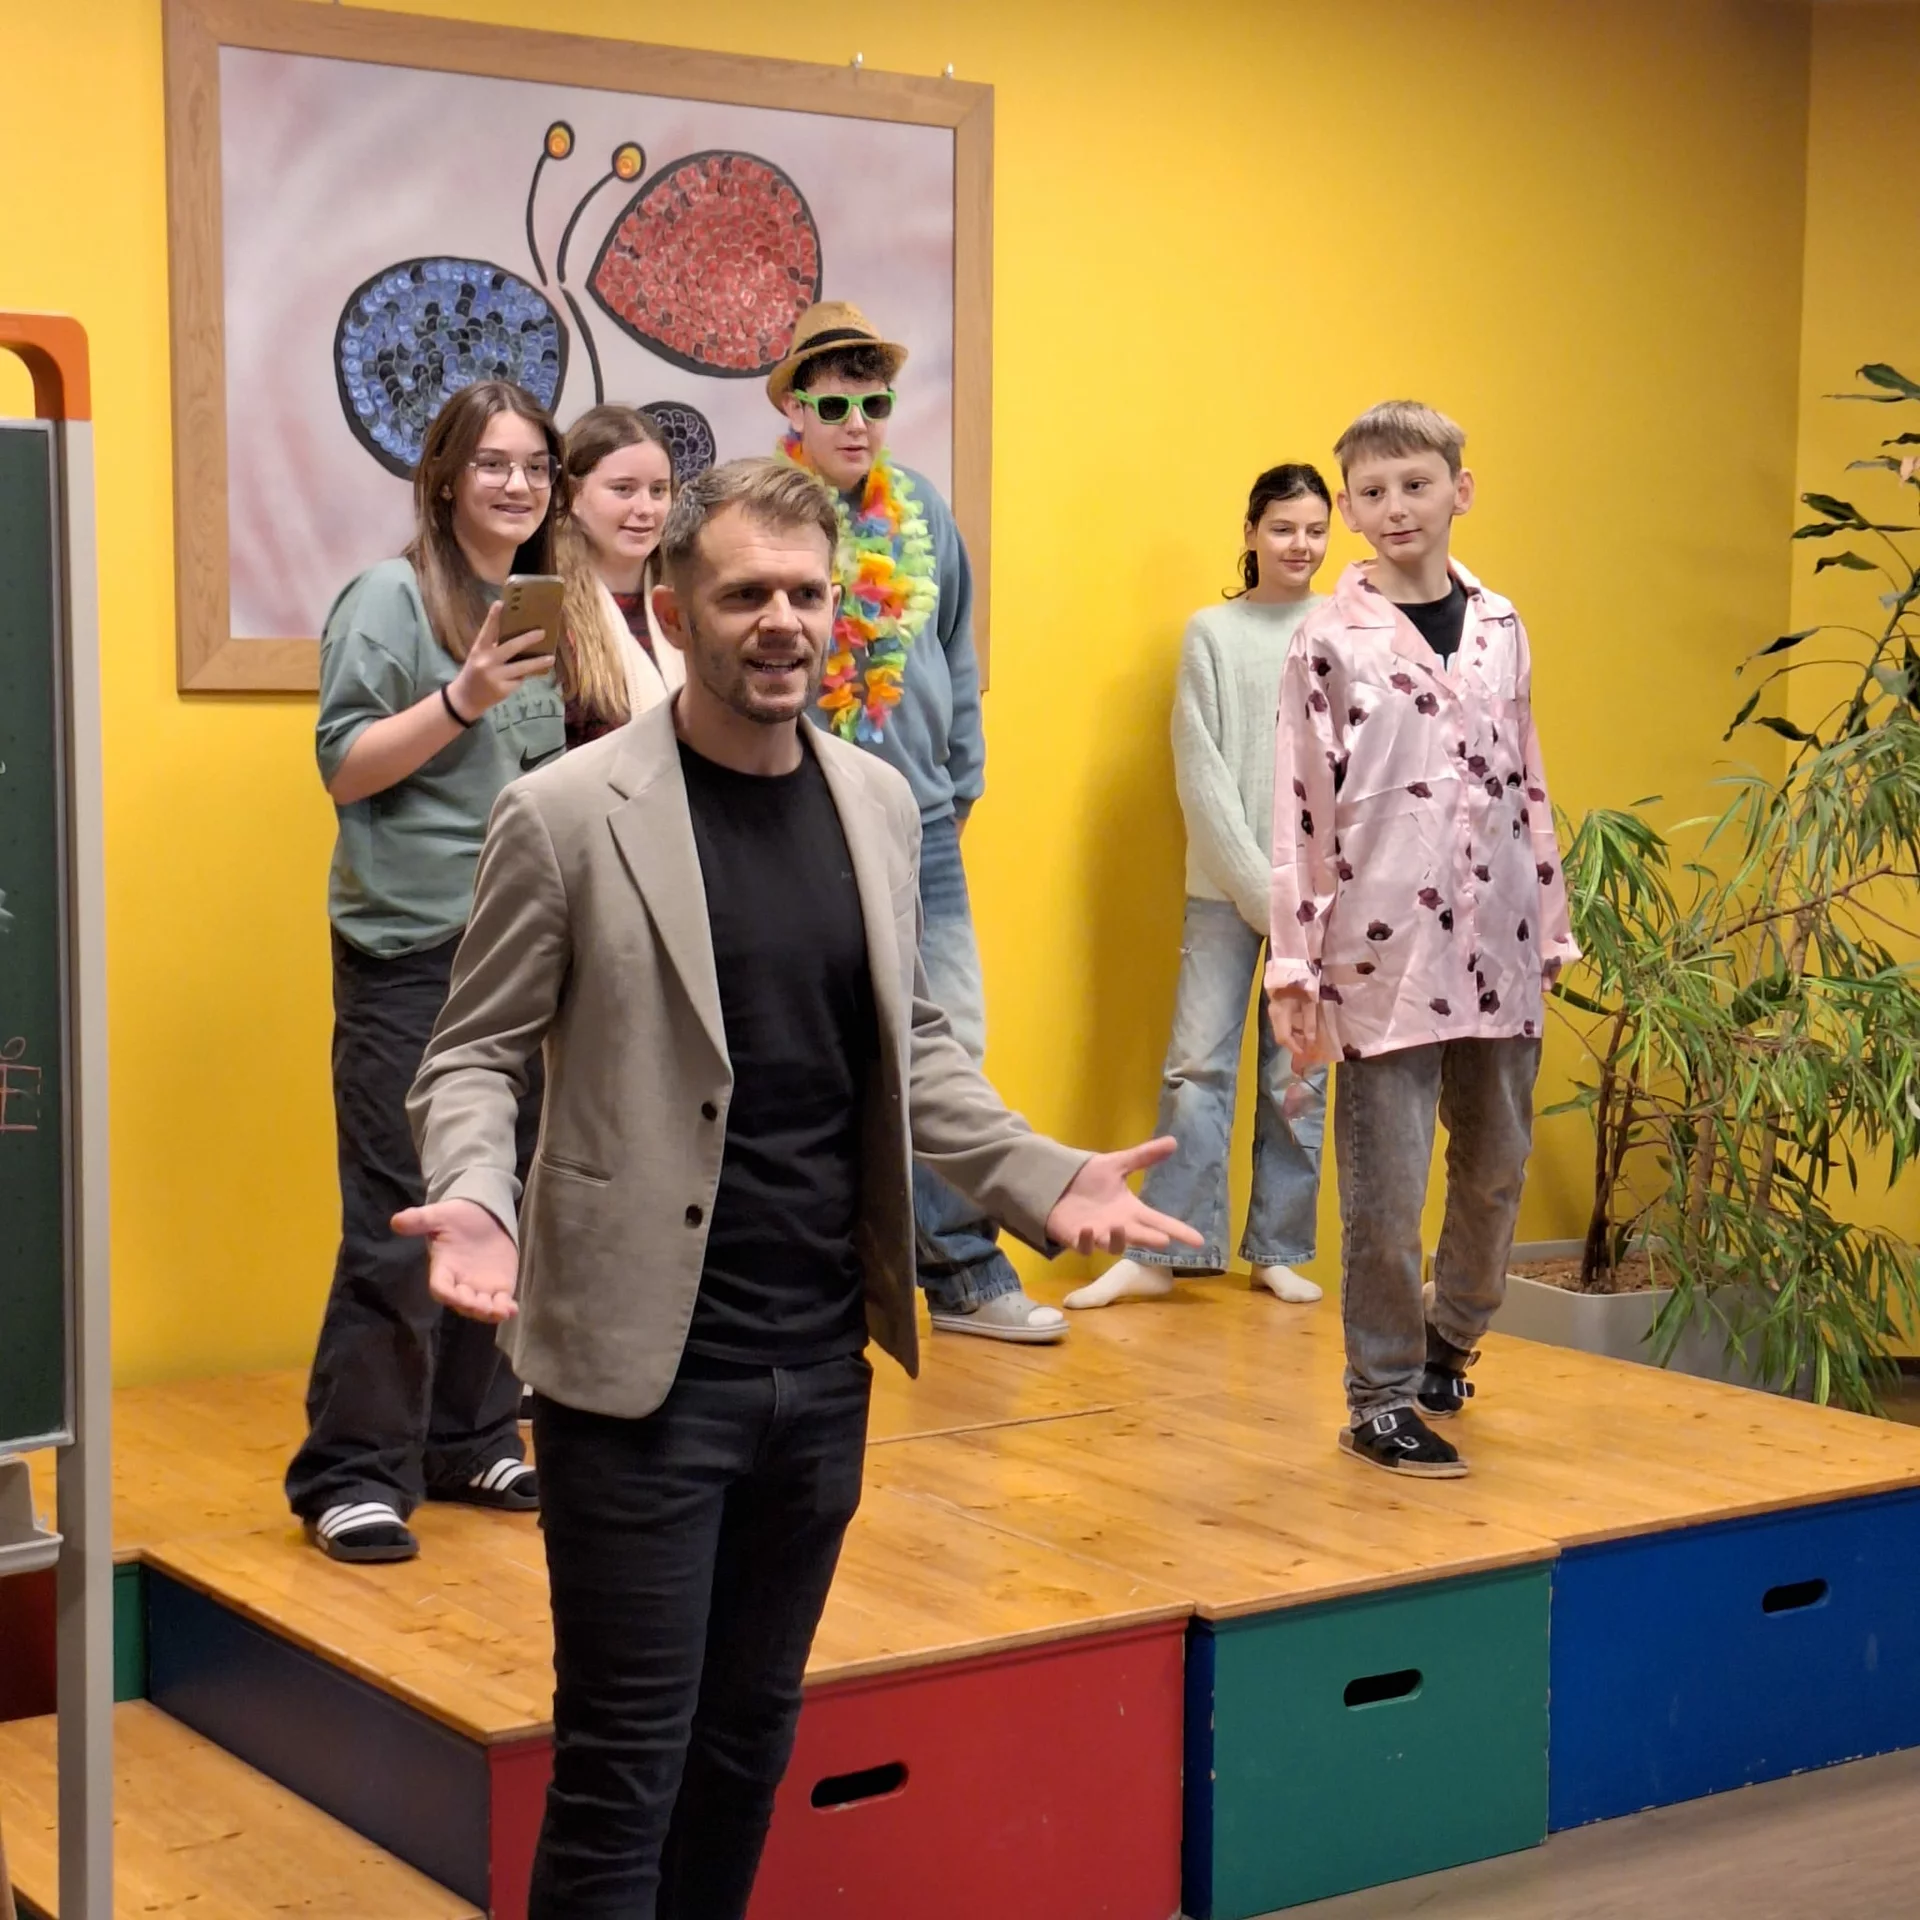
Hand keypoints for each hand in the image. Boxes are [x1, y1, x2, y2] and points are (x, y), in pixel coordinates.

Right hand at [392, 1197, 519, 1322]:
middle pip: (462, 1303)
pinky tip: (513, 1309)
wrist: (484, 1215)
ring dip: (490, 1313)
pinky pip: (501, 1302)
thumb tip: (396, 1221)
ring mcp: (480, 1287)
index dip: (446, 1293)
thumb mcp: (439, 1215)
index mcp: (443, 1269)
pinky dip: (506, 1308)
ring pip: (481, 1307)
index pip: (440, 1287)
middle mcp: (460, 1283)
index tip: (454, 1295)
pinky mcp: (500, 1286)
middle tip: (482, 1307)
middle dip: (471, 1306)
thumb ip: (419, 1220)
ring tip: (502, 1311)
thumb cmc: (458, 1217)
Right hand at [449, 602, 555, 719]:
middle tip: (542, 632)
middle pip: (510, 647)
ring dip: (538, 662)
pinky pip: (520, 680)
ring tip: (551, 658)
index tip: (501, 603)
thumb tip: (520, 635)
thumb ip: (494, 646)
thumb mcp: (480, 656)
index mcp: (479, 650)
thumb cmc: (476, 672)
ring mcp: (495, 677)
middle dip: (528, 639)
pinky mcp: (503, 689)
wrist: (466, 698)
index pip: (487, 630)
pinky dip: (524, 676)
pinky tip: (526, 675)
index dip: (493, 617)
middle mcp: (486, 662)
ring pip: (522, 667)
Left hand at [1045, 1137, 1205, 1256]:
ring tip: (1120, 1226)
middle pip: (1140, 1237)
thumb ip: (1143, 1156)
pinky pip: (1084, 1245)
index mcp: (1131, 1210)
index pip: (1160, 1222)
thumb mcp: (1117, 1164)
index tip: (1199, 1240)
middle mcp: (1118, 1226)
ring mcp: (1098, 1235)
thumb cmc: (1089, 1179)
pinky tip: (1088, 1229)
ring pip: (1114, 1246)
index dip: (1179, 1231)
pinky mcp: (1076, 1238)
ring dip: (1118, 1239)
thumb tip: (1173, 1141)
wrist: (1057, 1184)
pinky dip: (1087, 1240)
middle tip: (1163, 1240)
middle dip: (1151, 1239)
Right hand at [1267, 986, 1318, 1071]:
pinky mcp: (1275, 1008)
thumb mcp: (1309, 1003)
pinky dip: (1290, 1030)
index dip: (1294, 1047)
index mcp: (1281, 1013)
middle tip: (1306, 1049)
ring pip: (1280, 1031)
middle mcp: (1274, 1014)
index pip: (1284, 1037)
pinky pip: (1280, 1024)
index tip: (1305, 1053)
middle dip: (1293, 1045)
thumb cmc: (1302, 983)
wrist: (1290, 966)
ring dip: (1292, 1038)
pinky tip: (1300, 1029)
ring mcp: (1272, 1011)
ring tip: (1305, 1040)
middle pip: (1280, 1036)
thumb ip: (1309, 1023)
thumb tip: (1311, 1041)